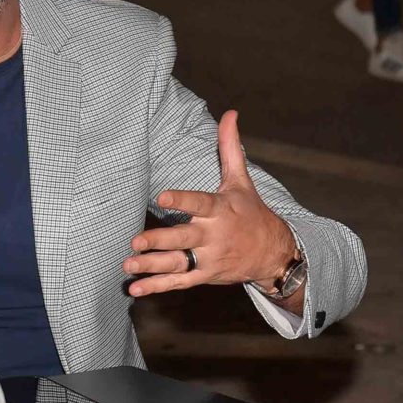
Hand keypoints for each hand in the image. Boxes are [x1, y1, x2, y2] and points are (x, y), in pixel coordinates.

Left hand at [124, 111, 295, 296]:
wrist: (274, 253)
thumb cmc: (251, 212)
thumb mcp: (241, 181)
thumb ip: (229, 148)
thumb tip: (230, 113)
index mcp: (220, 210)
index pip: (199, 204)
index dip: (181, 200)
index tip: (161, 196)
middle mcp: (213, 236)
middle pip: (184, 239)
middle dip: (159, 241)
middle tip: (135, 242)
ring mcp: (209, 258)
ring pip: (177, 263)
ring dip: (152, 266)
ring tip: (128, 266)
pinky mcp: (205, 275)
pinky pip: (179, 282)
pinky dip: (157, 286)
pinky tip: (135, 289)